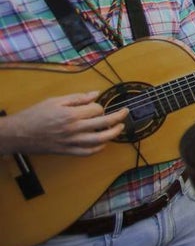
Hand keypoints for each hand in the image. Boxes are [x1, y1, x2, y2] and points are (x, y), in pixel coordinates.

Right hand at [0, 92, 127, 155]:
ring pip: (99, 140)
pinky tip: (103, 143)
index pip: (97, 109)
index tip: (96, 105)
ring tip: (120, 128)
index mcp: (71, 114)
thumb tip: (96, 94)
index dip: (100, 105)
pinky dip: (98, 148)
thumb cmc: (35, 115)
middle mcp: (74, 129)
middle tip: (125, 113)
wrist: (19, 134)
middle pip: (104, 123)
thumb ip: (77, 98)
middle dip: (118, 117)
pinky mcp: (67, 151)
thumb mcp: (55, 101)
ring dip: (113, 134)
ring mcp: (71, 142)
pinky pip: (88, 152)